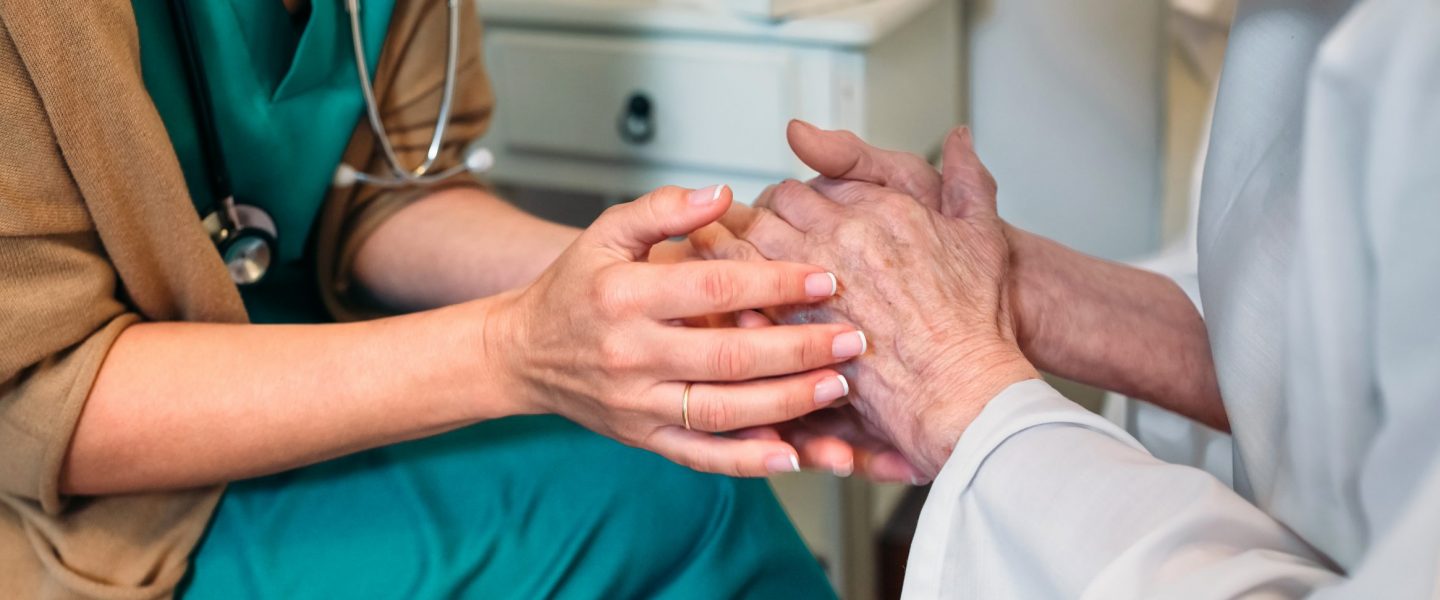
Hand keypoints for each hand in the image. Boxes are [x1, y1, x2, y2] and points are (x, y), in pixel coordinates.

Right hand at [490, 185, 868, 476]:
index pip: (711, 289)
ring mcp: (637, 403)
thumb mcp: (606, 232)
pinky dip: (746, 460)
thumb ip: (664, 209)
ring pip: (722, 410)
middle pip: (727, 356)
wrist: (523, 353)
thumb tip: (721, 194)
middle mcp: (631, 354)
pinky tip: (791, 454)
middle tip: (852, 338)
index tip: (824, 278)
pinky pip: (700, 455)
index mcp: (624, 296)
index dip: (773, 282)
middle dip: (798, 347)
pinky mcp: (644, 437)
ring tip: (837, 386)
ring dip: (787, 402)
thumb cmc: (574, 288)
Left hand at [736, 126, 1040, 477]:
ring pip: (749, 243)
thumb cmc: (974, 320)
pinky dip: (726, 290)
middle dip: (756, 217)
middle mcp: (843, 237)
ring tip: (717, 257)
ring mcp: (815, 282)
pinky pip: (743, 295)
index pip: (809, 184)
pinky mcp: (796, 327)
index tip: (783, 213)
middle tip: (744, 232)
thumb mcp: (980, 234)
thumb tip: (958, 136)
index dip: (789, 199)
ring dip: (731, 246)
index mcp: (880, 209)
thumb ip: (965, 178)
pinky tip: (721, 299)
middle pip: (773, 208)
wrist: (965, 387)